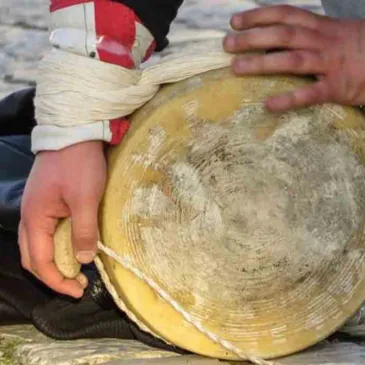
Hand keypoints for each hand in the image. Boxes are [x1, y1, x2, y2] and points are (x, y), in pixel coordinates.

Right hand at [19, 141, 106, 297]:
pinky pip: (48, 231)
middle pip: (34, 256)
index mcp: (35, 219)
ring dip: (56, 260)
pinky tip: (74, 246)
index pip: (39, 261)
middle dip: (54, 274)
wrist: (74, 133)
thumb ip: (84, 231)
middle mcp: (30, 217)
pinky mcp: (47, 202)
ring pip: (39, 244)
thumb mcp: (85, 200)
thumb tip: (83, 259)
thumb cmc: (79, 166)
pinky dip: (59, 244)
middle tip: (78, 283)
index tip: (77, 291)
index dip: (57, 280)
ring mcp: (37, 208)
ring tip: (77, 269)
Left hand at [223, 5, 364, 111]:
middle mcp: (323, 42)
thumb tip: (278, 38)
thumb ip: (310, 34)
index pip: (285, 16)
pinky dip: (288, 99)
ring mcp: (330, 64)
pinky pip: (309, 94)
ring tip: (236, 68)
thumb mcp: (335, 33)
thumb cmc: (359, 48)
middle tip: (227, 44)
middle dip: (253, 39)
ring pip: (291, 61)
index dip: (259, 16)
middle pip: (283, 36)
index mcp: (322, 27)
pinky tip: (268, 104)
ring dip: (261, 64)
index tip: (235, 20)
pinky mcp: (337, 88)